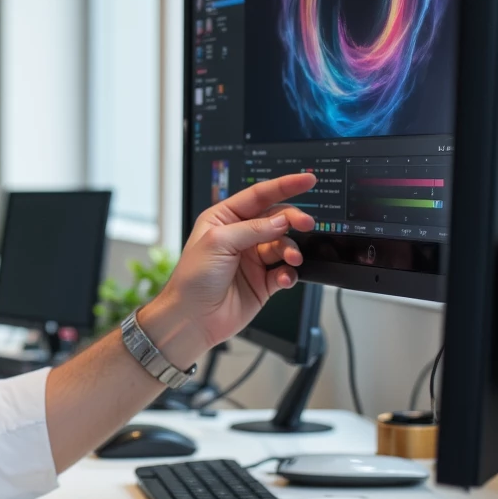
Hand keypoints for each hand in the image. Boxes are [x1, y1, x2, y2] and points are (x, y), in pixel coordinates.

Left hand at [142, 172, 315, 364]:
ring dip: (291, 249)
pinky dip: (289, 273)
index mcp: (224, 219)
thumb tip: (282, 220)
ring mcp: (253, 259)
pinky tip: (285, 277)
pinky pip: (285, 271)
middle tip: (306, 223)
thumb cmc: (192, 279)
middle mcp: (240, 237)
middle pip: (277, 219)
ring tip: (291, 258)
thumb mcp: (218, 242)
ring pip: (284, 245)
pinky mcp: (263, 282)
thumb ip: (253, 228)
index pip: (259, 195)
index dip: (285, 186)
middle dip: (293, 219)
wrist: (192, 319)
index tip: (307, 180)